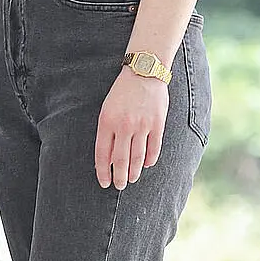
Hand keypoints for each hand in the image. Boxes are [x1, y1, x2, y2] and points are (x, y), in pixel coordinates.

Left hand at [95, 67, 168, 189]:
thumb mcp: (106, 109)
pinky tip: (146, 166)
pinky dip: (150, 159)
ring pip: (137, 156)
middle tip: (118, 186)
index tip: (103, 182)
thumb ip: (107, 131)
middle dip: (119, 176)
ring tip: (131, 179)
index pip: (102, 153)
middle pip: (120, 159)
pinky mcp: (157, 124)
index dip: (102, 170)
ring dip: (134, 171)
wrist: (143, 74)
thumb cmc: (121, 92)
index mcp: (106, 121)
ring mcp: (141, 126)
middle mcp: (123, 126)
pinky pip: (153, 147)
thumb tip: (107, 156)